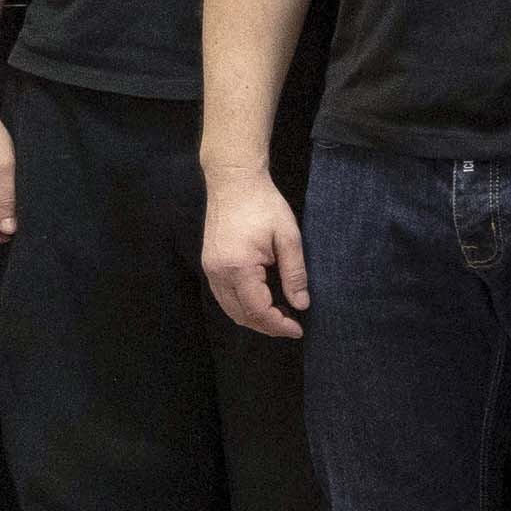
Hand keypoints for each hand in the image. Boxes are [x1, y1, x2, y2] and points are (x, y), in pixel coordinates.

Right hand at [202, 169, 308, 340]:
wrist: (234, 181)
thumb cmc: (264, 204)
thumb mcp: (288, 237)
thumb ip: (294, 274)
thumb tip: (301, 304)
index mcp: (239, 267)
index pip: (257, 310)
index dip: (278, 325)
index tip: (298, 329)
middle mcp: (219, 273)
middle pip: (241, 315)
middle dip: (267, 326)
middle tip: (290, 325)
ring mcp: (210, 269)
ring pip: (230, 309)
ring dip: (253, 318)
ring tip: (278, 316)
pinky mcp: (209, 264)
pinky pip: (224, 296)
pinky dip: (242, 306)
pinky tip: (260, 301)